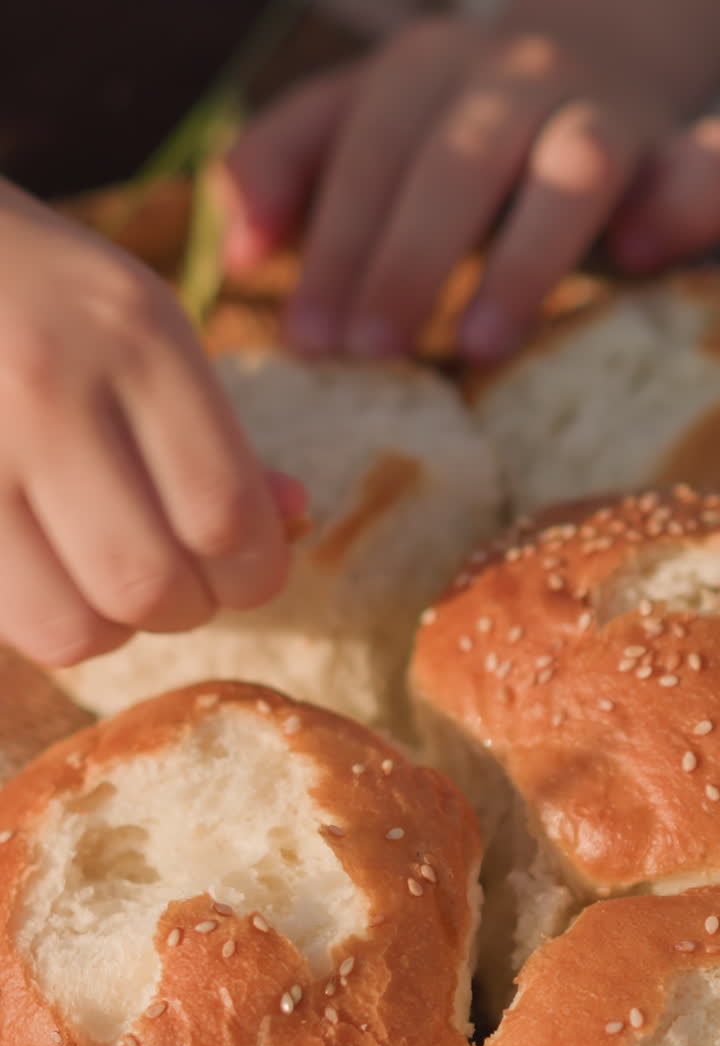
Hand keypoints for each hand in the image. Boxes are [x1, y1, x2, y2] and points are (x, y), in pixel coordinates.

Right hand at [0, 180, 304, 668]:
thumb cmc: (41, 295)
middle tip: (179, 582)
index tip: (246, 574)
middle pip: (151, 583)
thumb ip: (214, 429)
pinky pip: (10, 621)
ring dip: (112, 629)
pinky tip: (51, 577)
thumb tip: (294, 522)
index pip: (224, 513)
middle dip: (185, 608)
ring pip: (73, 626)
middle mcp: (48, 387)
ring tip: (107, 585)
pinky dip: (46, 622)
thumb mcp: (140, 327)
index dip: (254, 575)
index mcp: (135, 334)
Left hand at [222, 4, 719, 360]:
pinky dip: (689, 193)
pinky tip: (650, 249)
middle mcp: (512, 77)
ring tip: (479, 345)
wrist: (591, 52)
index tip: (307, 336)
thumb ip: (287, 165)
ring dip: (525, 255)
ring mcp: (598, 108)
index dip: (336, 243)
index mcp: (421, 76)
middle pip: (457, 161)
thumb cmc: (448, 126)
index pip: (367, 153)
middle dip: (408, 258)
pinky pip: (698, 164)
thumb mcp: (357, 127)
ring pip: (573, 167)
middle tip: (371, 350)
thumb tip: (235, 251)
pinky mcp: (673, 146)